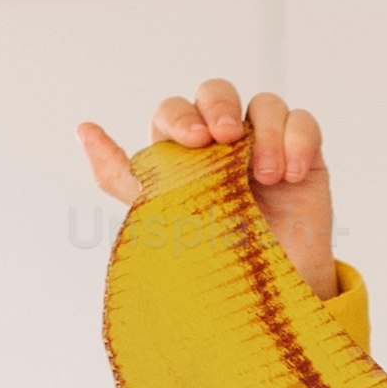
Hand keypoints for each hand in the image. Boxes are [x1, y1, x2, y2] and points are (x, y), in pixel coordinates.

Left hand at [76, 79, 331, 291]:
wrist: (267, 295)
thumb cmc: (211, 255)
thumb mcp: (159, 216)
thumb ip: (121, 175)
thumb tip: (83, 128)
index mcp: (185, 150)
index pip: (175, 110)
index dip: (182, 116)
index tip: (193, 142)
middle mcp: (223, 141)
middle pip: (217, 91)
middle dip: (219, 106)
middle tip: (226, 139)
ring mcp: (264, 145)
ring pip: (265, 103)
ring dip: (266, 133)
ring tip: (268, 176)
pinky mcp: (303, 155)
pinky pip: (303, 122)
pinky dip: (298, 140)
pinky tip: (291, 174)